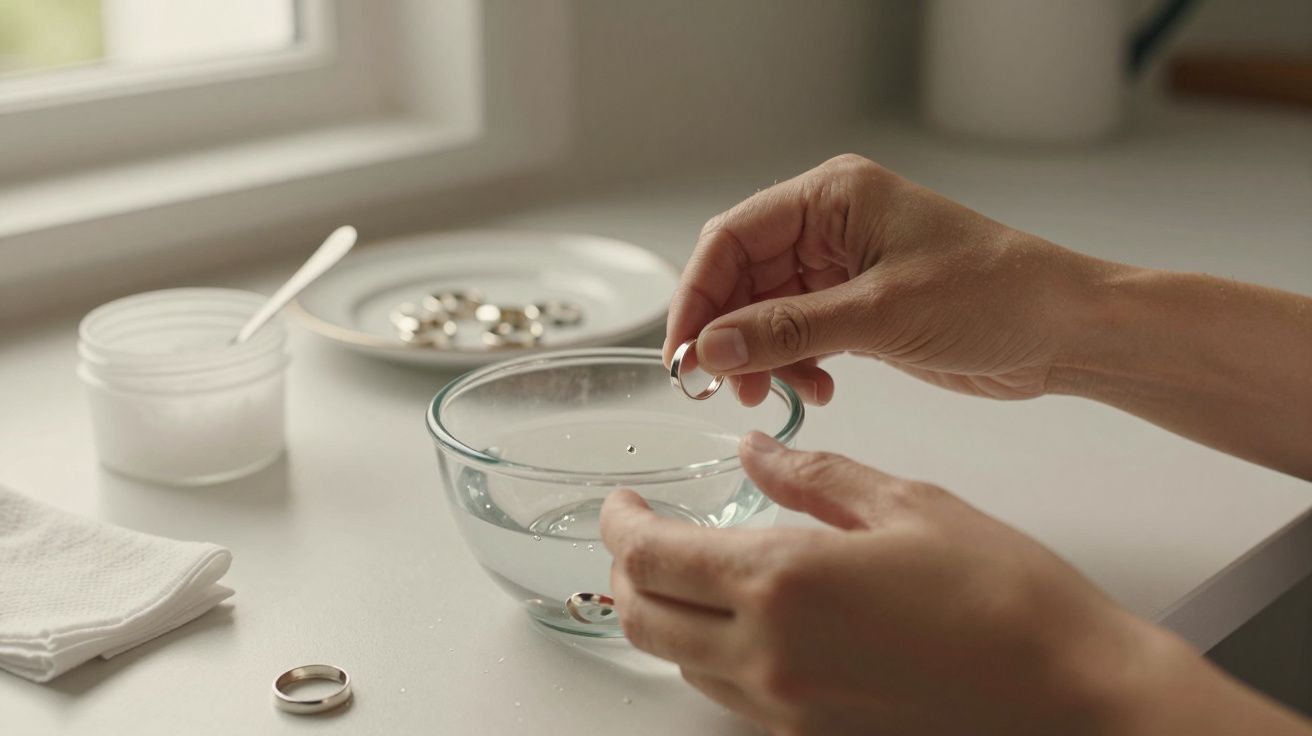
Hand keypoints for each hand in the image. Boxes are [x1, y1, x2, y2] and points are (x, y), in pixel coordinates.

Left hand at [600, 433, 1310, 734]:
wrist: (1070, 693)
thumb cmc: (1004, 596)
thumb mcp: (905, 504)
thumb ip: (812, 477)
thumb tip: (754, 455)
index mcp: (783, 583)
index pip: (649, 558)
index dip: (617, 524)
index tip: (621, 502)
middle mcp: (769, 657)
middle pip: (643, 619)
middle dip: (626, 571)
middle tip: (642, 532)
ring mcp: (787, 709)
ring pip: (679, 663)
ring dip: (666, 614)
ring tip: (693, 570)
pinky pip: (728, 695)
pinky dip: (713, 653)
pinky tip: (750, 618)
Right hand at [665, 154, 1091, 404]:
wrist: (1064, 330)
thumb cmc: (994, 295)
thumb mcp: (880, 314)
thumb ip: (788, 330)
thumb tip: (711, 348)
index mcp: (833, 198)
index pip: (733, 238)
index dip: (699, 296)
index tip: (684, 352)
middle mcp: (831, 225)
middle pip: (743, 277)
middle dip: (728, 333)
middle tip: (721, 385)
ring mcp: (844, 268)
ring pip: (767, 311)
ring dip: (760, 355)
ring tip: (772, 394)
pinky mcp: (859, 307)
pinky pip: (799, 334)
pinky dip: (793, 364)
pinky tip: (814, 390)